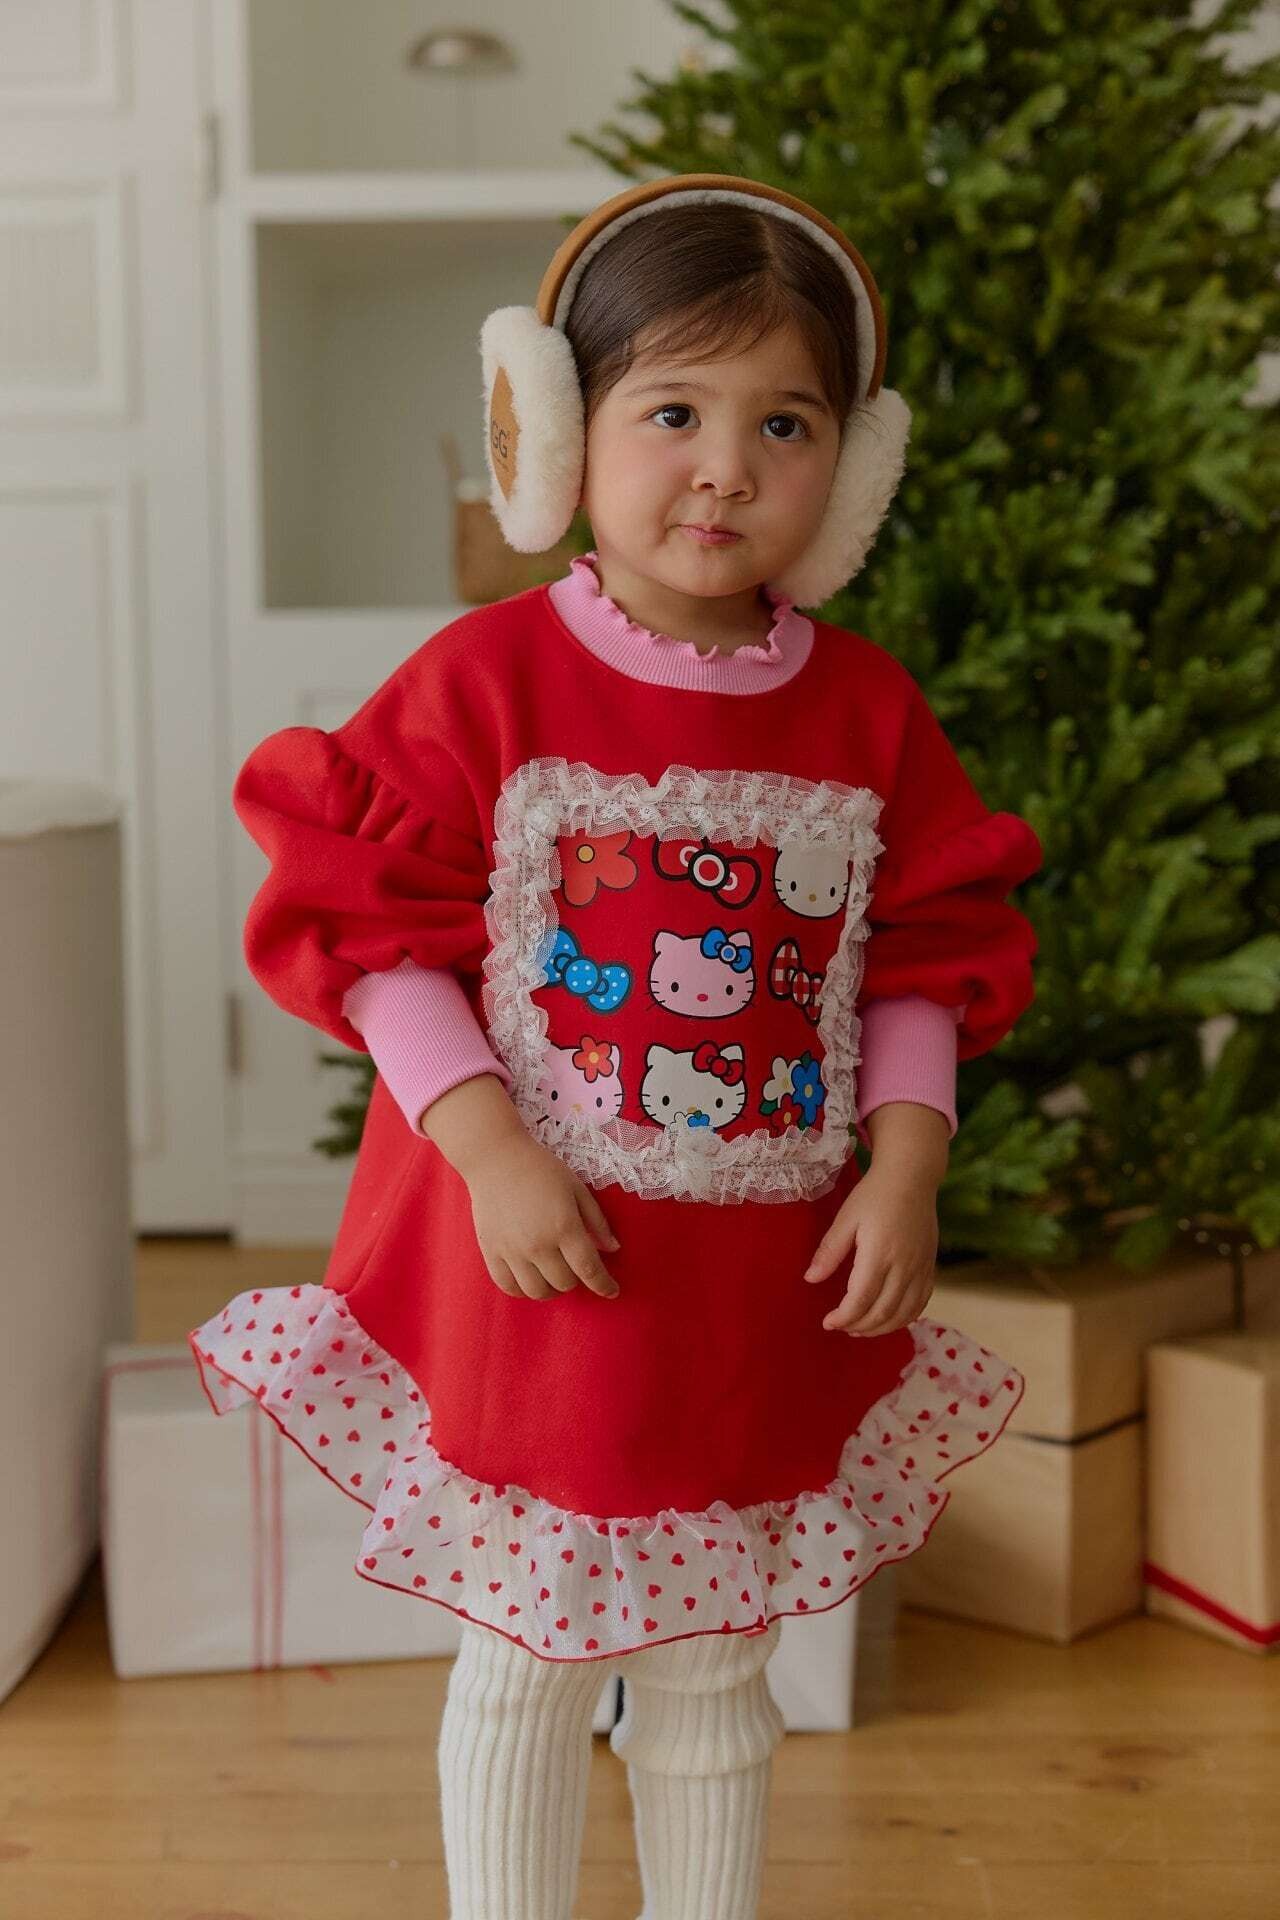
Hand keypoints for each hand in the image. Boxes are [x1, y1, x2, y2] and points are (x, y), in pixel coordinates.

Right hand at [464, 1130, 621, 1303]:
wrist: (495, 1158)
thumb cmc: (540, 1169)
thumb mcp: (576, 1188)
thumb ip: (597, 1221)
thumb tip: (613, 1249)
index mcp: (564, 1227)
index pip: (589, 1270)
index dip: (604, 1285)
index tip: (612, 1290)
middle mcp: (538, 1245)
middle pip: (564, 1283)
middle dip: (577, 1280)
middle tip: (576, 1267)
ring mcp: (512, 1251)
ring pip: (537, 1292)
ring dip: (552, 1290)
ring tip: (554, 1276)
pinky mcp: (491, 1252)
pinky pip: (509, 1287)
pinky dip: (523, 1290)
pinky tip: (530, 1279)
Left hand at [802, 1163, 938, 1334]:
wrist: (911, 1178)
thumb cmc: (874, 1195)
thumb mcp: (846, 1218)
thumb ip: (829, 1251)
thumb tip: (810, 1279)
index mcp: (879, 1253)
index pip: (860, 1299)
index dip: (843, 1317)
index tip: (827, 1322)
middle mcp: (904, 1265)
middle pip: (882, 1312)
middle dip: (859, 1326)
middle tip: (841, 1327)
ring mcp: (921, 1268)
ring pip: (904, 1313)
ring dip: (882, 1328)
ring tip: (861, 1329)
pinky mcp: (930, 1267)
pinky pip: (921, 1303)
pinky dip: (904, 1318)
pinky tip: (888, 1319)